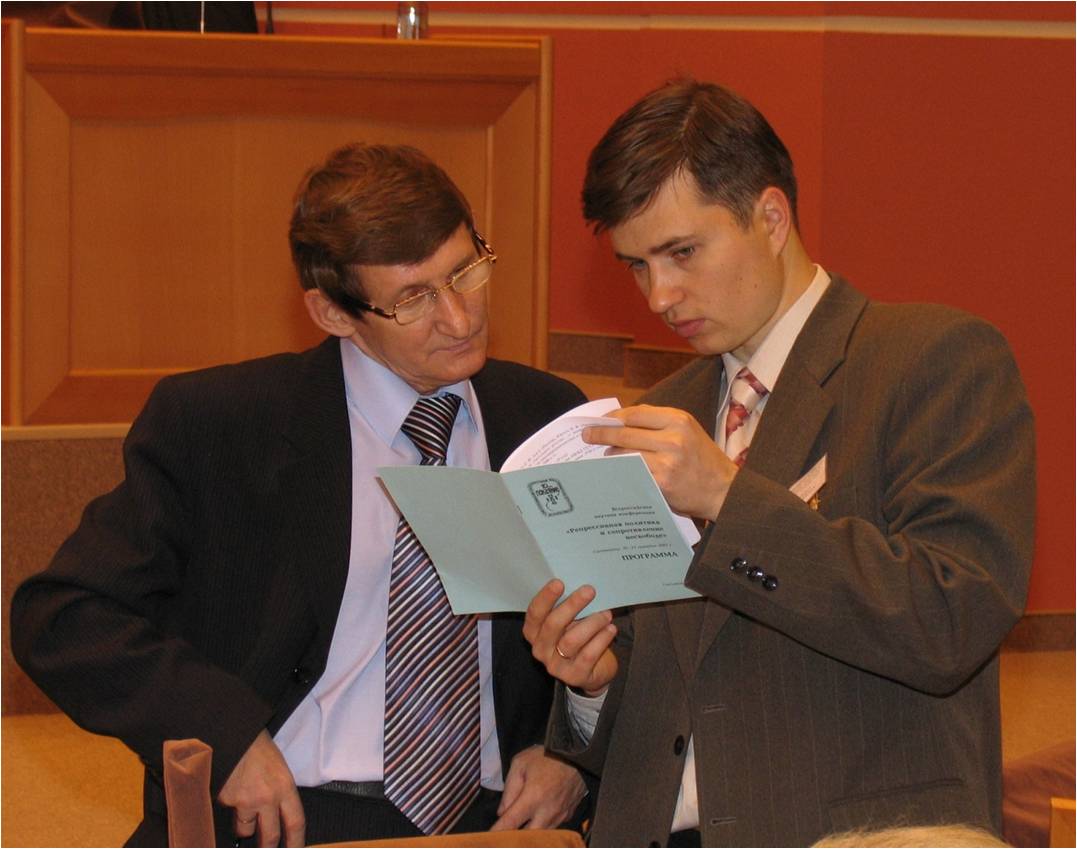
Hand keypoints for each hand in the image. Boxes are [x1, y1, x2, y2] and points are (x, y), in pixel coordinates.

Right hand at [217, 729, 304, 846]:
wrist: (233, 731)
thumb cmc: (257, 746)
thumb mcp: (278, 767)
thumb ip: (280, 792)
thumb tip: (277, 815)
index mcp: (285, 786)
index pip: (296, 822)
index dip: (296, 842)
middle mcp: (267, 797)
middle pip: (270, 836)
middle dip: (268, 846)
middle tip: (267, 848)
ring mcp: (244, 801)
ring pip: (245, 829)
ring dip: (245, 825)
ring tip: (244, 804)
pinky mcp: (225, 800)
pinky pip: (228, 813)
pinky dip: (229, 806)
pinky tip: (230, 788)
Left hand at [491, 745, 586, 829]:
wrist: (578, 752)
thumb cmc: (547, 755)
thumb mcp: (520, 763)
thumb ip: (509, 789)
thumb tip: (502, 812)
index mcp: (533, 797)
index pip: (510, 823)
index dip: (497, 832)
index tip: (489, 838)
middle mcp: (547, 812)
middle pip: (527, 837)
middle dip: (515, 838)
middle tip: (506, 835)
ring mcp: (560, 815)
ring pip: (541, 834)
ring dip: (530, 833)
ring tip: (521, 827)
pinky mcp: (570, 814)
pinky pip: (553, 827)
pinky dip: (544, 826)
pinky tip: (538, 819)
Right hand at [523, 580, 616, 695]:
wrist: (594, 670)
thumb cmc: (579, 636)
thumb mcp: (570, 622)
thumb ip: (568, 608)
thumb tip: (580, 586)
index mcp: (534, 632)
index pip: (535, 613)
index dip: (545, 598)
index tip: (560, 583)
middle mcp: (540, 649)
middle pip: (553, 625)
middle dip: (572, 605)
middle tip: (589, 591)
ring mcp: (555, 666)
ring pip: (571, 640)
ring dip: (592, 623)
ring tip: (606, 614)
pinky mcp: (574, 676)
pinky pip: (588, 655)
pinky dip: (601, 639)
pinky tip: (611, 629)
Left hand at [585, 404, 736, 519]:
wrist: (725, 491)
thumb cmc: (704, 461)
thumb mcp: (688, 431)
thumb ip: (659, 423)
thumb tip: (623, 419)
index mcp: (679, 420)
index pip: (635, 413)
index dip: (614, 417)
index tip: (602, 420)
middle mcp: (672, 438)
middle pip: (625, 432)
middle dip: (602, 434)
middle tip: (587, 436)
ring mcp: (666, 462)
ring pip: (624, 454)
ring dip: (610, 456)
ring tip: (606, 457)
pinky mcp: (661, 483)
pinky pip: (630, 474)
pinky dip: (619, 472)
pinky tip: (614, 473)